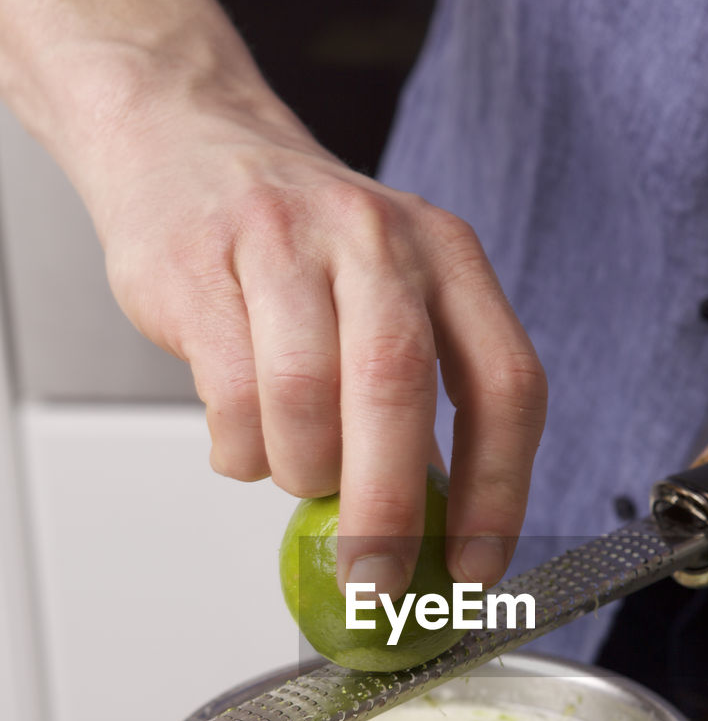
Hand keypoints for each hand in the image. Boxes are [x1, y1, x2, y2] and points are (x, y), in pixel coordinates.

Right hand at [0, 0, 545, 600]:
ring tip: (296, 476)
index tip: (477, 567)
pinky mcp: (204, 265)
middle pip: (400, 392)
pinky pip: (232, 394)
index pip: (506, 385)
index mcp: (449, 258)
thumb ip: (421, 399)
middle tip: (376, 579)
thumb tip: (433, 531)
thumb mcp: (391, 295)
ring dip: (301, 472)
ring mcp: (288, 242)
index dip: (498, 492)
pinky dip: (241, 449)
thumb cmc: (300, 244)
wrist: (188, 141)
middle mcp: (379, 240)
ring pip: (306, 397)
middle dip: (389, 511)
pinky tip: (245, 442)